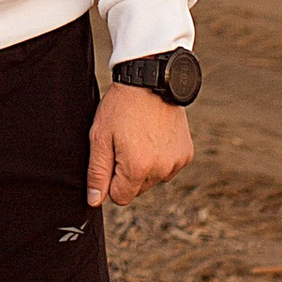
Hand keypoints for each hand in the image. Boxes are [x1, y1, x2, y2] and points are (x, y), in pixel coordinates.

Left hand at [87, 82, 194, 209]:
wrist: (150, 81)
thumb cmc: (121, 107)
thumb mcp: (100, 137)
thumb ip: (97, 173)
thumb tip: (95, 200)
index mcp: (137, 168)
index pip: (120, 197)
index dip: (111, 181)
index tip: (111, 158)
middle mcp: (161, 169)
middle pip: (137, 190)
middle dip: (127, 174)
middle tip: (124, 144)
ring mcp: (176, 162)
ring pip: (154, 180)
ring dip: (145, 167)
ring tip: (139, 138)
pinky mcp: (186, 154)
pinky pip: (168, 168)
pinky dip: (160, 158)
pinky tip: (154, 137)